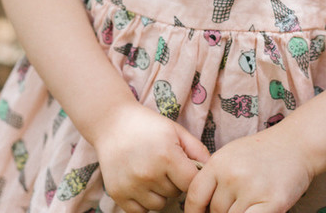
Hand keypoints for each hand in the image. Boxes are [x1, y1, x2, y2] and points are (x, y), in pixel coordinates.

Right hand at [94, 101, 209, 212]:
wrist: (111, 122)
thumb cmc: (147, 125)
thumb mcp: (175, 130)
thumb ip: (198, 150)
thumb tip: (214, 172)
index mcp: (166, 156)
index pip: (192, 184)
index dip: (190, 176)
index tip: (184, 168)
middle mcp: (149, 173)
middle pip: (175, 194)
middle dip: (172, 181)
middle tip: (161, 163)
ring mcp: (132, 185)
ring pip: (159, 205)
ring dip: (158, 192)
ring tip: (149, 170)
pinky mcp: (118, 194)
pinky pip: (140, 211)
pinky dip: (142, 200)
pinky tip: (138, 181)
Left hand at [184, 127, 312, 212]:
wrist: (295, 145)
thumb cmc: (260, 153)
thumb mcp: (230, 156)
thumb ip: (215, 178)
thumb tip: (200, 206)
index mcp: (218, 162)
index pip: (195, 195)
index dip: (193, 212)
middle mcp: (232, 175)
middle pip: (215, 211)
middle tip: (234, 203)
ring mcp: (252, 189)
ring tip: (249, 203)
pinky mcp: (273, 203)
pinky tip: (256, 210)